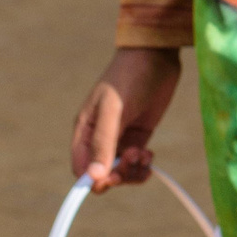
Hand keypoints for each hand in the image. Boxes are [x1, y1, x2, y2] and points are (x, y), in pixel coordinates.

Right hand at [71, 47, 181, 190]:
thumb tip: (94, 177)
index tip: (112, 179)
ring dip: (133, 171)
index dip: (93, 180)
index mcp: (84, 131)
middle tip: (134, 159)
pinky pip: (136, 164)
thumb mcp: (113, 109)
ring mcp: (120, 138)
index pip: (80, 169)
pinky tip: (150, 156)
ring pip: (121, 172)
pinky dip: (143, 166)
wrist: (156, 56)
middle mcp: (99, 138)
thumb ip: (103, 142)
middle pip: (102, 174)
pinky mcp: (139, 136)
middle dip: (118, 175)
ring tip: (145, 154)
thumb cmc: (128, 78)